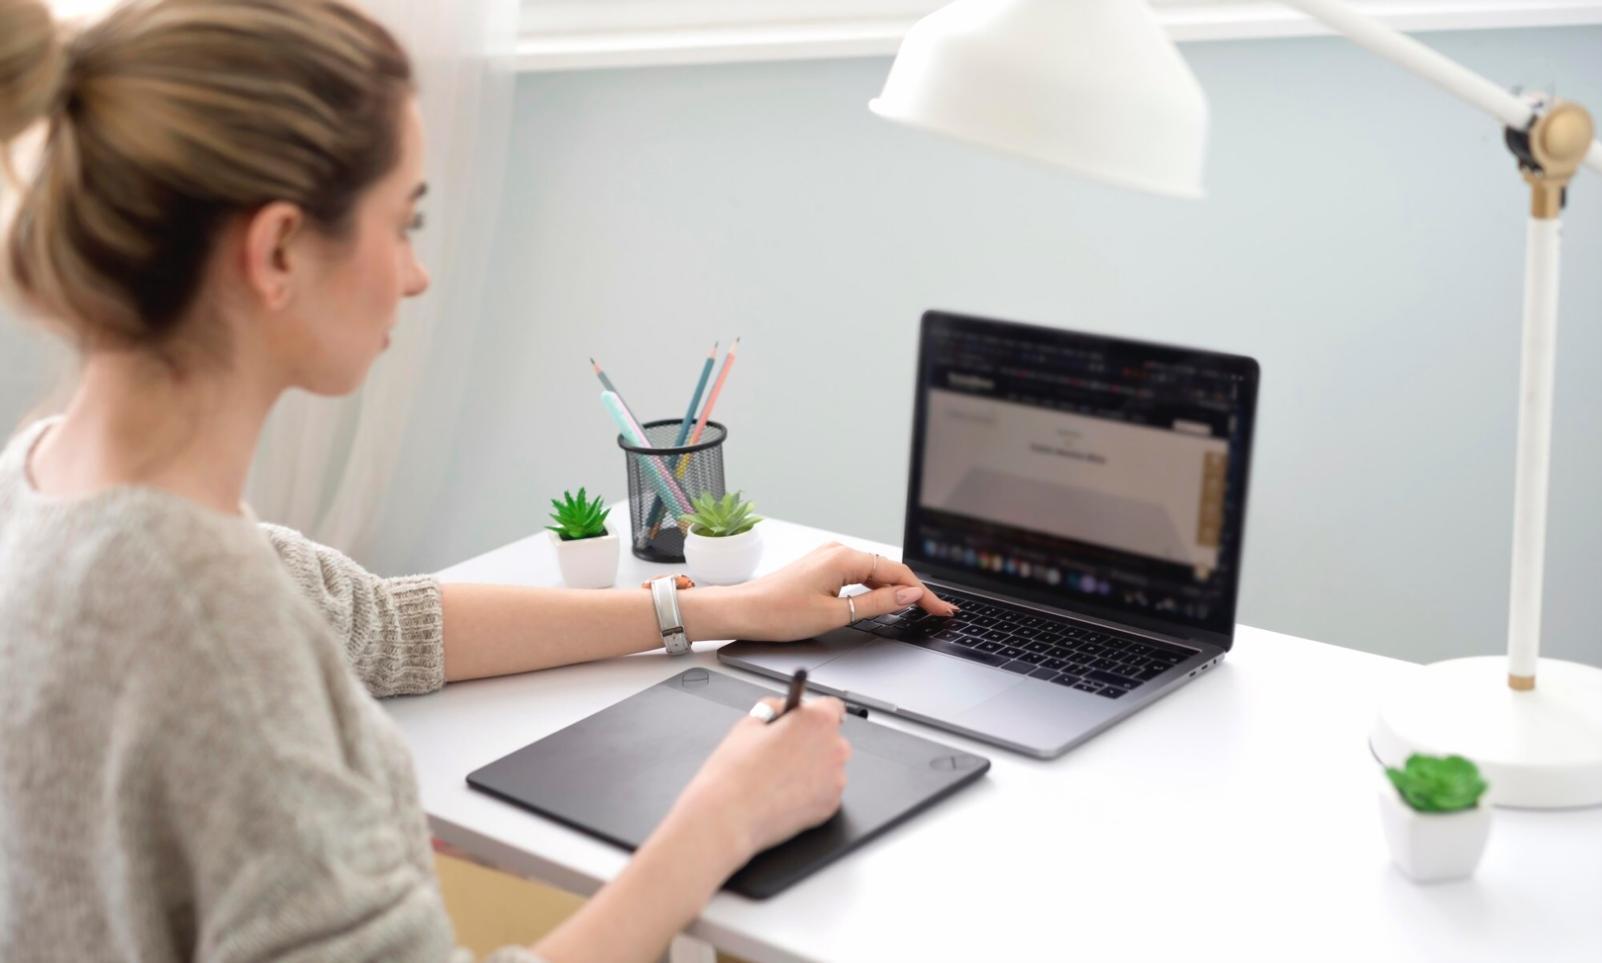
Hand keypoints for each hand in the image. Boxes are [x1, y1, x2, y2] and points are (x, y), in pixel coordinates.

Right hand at [671, 695, 851, 860]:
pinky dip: (811, 791)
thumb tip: (779, 710)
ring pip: (828, 766)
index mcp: (817, 721)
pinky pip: (825, 791)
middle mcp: (834, 748)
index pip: (832, 706)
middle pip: (830, 737)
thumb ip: (771, 709)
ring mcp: (836, 779)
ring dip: (811, 767)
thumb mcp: (748, 724)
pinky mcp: (831, 806)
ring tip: (779, 776)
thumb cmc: (735, 773)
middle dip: (810, 741)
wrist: (729, 817)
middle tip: (782, 751)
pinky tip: (784, 793)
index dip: (813, 712)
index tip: (803, 720)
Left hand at [721, 543, 957, 641]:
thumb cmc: (778, 613)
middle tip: (937, 611)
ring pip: (874, 571)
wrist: (743, 610)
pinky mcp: (821, 566)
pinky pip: (858, 573)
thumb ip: (877, 602)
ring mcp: (828, 556)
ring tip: (918, 607)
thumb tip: (908, 595)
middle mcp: (838, 551)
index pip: (897, 574)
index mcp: (844, 558)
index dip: (924, 593)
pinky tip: (885, 599)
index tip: (942, 609)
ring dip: (896, 588)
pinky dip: (876, 587)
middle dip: (914, 590)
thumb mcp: (835, 614)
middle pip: (888, 570)